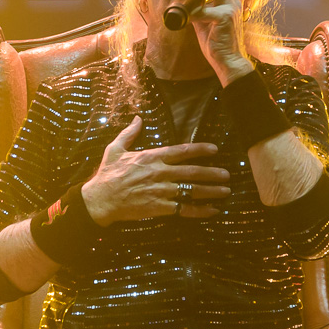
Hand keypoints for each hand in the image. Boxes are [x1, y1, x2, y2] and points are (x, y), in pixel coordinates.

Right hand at [81, 117, 230, 225]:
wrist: (100, 199)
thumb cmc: (107, 173)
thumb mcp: (116, 148)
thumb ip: (130, 133)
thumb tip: (138, 118)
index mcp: (152, 157)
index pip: (181, 151)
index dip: (200, 150)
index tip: (214, 150)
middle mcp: (160, 173)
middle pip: (192, 172)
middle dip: (212, 173)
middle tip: (227, 174)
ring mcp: (161, 191)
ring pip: (191, 191)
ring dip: (211, 191)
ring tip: (226, 191)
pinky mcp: (160, 207)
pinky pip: (184, 209)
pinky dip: (200, 211)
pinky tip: (212, 210)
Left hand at [175, 0, 253, 84]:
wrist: (228, 61)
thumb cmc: (217, 43)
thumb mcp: (206, 21)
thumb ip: (199, 9)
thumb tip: (184, 2)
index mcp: (230, 0)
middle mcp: (233, 1)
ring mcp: (231, 9)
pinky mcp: (226, 19)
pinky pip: (205, 9)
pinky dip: (192, 11)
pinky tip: (185, 16)